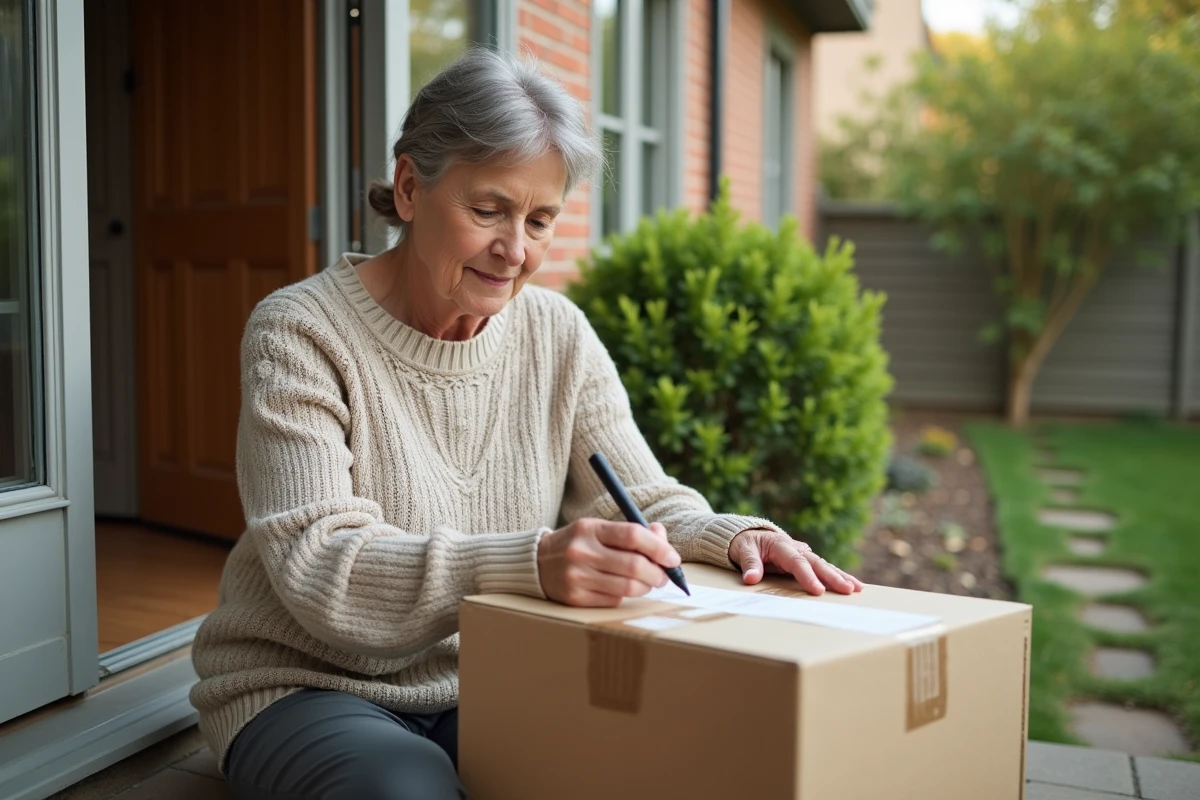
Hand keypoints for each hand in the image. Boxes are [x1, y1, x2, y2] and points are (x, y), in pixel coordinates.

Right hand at [537, 518, 679, 606]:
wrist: (536, 563)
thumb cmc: (578, 544)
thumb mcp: (599, 529)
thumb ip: (631, 532)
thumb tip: (663, 538)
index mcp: (590, 529)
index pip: (633, 535)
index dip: (659, 548)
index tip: (672, 558)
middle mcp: (582, 552)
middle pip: (635, 566)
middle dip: (658, 573)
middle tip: (664, 575)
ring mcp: (577, 577)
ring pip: (628, 587)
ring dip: (646, 587)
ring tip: (648, 583)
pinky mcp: (575, 598)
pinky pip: (614, 600)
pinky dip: (626, 595)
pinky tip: (623, 588)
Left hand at [728, 528, 862, 594]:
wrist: (750, 535)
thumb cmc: (745, 544)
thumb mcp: (742, 551)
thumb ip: (749, 564)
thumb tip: (750, 579)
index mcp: (781, 545)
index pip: (796, 562)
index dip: (807, 576)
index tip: (818, 590)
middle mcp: (796, 548)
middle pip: (816, 563)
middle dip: (833, 577)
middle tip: (847, 589)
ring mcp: (803, 553)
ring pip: (825, 565)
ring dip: (841, 576)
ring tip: (857, 588)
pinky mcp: (807, 560)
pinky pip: (824, 568)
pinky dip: (839, 576)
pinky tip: (855, 585)